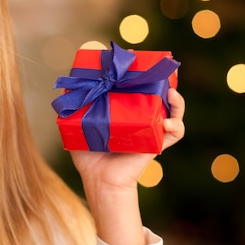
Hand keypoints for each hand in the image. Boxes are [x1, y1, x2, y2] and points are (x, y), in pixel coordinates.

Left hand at [69, 88, 184, 244]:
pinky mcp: (157, 143)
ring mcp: (151, 131)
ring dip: (178, 102)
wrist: (98, 179)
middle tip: (160, 76)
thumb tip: (66, 88)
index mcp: (126, 113)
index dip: (145, 78)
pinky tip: (168, 123)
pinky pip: (175, 134)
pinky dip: (176, 126)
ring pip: (174, 113)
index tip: (142, 66)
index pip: (141, 91)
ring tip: (172, 93)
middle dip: (165, 84)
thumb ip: (74, 109)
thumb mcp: (78, 126)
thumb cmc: (88, 155)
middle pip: (161, 98)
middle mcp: (142, 120)